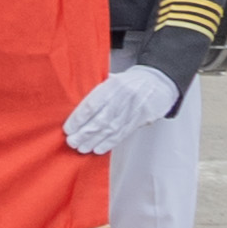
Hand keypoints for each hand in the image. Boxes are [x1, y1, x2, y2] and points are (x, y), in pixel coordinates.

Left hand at [62, 60, 183, 156]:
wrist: (158, 82)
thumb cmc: (130, 82)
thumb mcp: (113, 79)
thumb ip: (97, 91)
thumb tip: (74, 103)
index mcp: (113, 85)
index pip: (92, 104)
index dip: (79, 118)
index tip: (68, 128)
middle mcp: (123, 97)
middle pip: (101, 119)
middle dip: (84, 133)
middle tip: (72, 142)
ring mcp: (133, 109)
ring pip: (111, 129)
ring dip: (95, 141)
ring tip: (82, 148)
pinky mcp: (140, 119)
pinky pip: (123, 133)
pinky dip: (109, 143)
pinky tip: (98, 149)